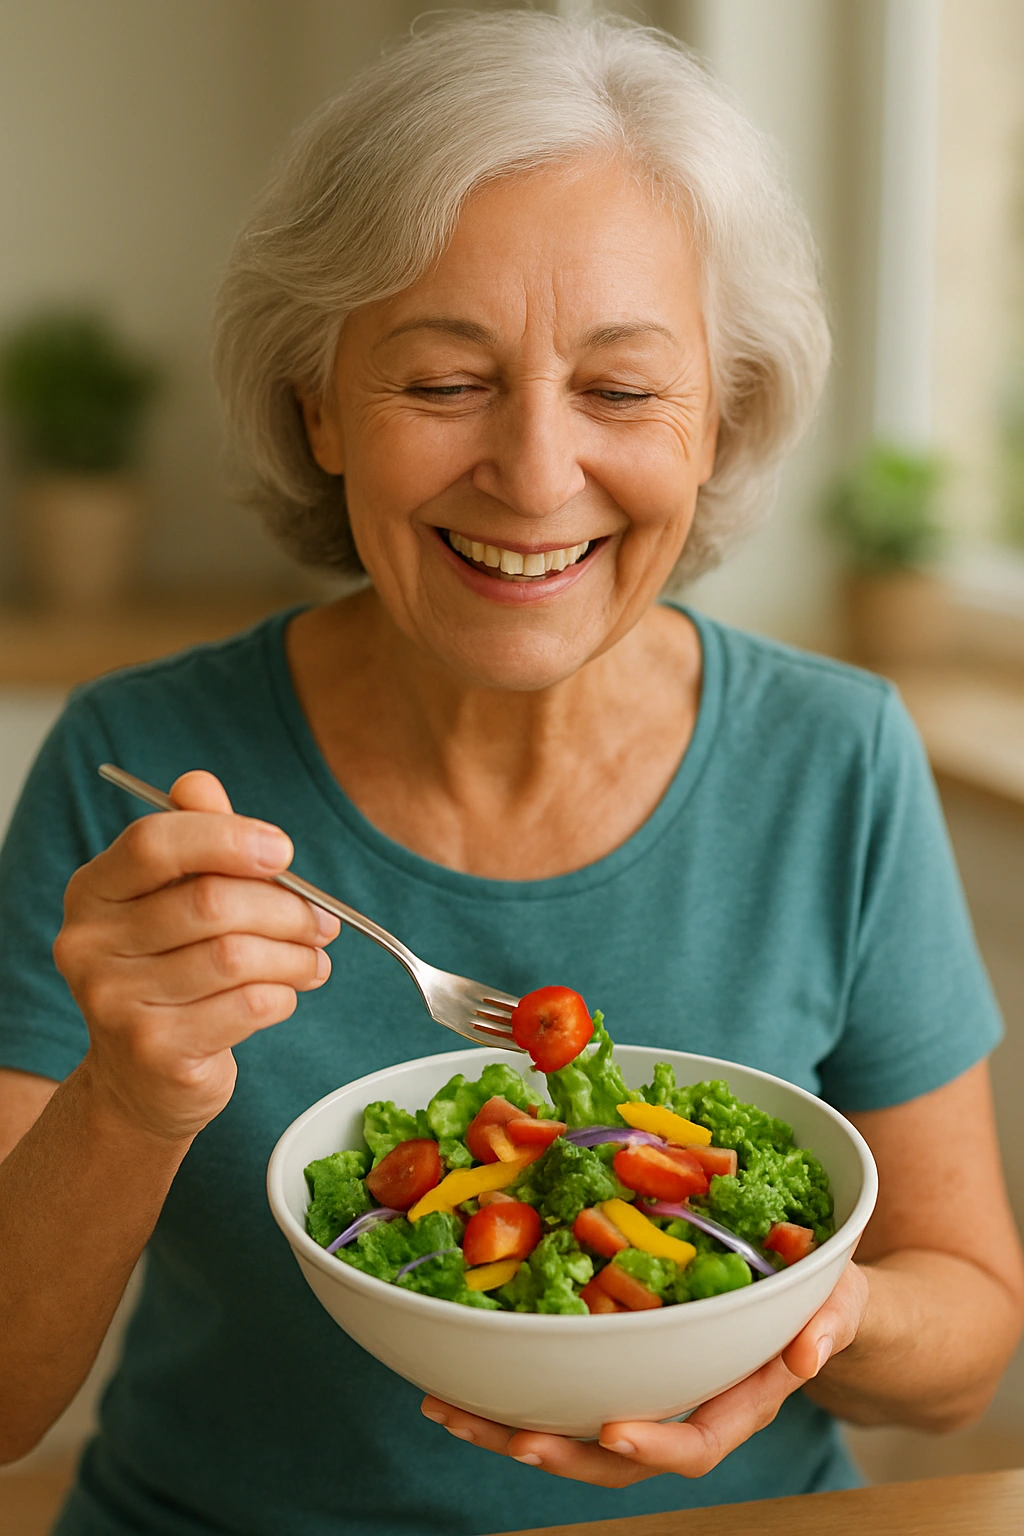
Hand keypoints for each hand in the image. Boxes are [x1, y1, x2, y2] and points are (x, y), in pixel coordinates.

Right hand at [54, 770, 340, 1143]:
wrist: (142, 1081)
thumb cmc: (170, 973)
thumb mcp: (174, 901)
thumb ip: (193, 839)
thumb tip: (199, 783)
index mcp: (92, 892)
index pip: (154, 844)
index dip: (228, 839)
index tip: (283, 852)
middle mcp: (89, 945)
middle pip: (210, 902)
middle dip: (285, 908)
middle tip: (322, 921)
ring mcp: (115, 1002)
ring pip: (236, 956)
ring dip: (295, 955)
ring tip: (314, 960)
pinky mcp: (155, 1051)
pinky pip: (247, 1005)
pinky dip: (283, 995)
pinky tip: (284, 994)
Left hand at [421, 1263, 868, 1485]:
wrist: (813, 1301)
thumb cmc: (826, 1294)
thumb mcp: (841, 1296)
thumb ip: (831, 1321)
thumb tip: (811, 1355)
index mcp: (739, 1399)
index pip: (697, 1441)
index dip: (656, 1444)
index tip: (614, 1430)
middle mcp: (687, 1408)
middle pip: (617, 1454)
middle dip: (560, 1451)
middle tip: (510, 1437)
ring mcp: (648, 1394)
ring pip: (575, 1432)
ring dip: (511, 1429)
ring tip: (450, 1410)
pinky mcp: (617, 1369)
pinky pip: (563, 1393)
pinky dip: (510, 1390)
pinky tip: (458, 1376)